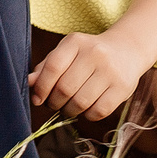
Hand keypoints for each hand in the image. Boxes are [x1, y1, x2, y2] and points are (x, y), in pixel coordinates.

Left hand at [29, 31, 148, 124]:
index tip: (37, 99)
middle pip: (65, 88)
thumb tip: (29, 83)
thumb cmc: (87, 55)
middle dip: (54, 102)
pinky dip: (87, 115)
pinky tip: (85, 110)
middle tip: (54, 104)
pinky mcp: (123, 87)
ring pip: (81, 102)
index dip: (42, 87)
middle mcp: (95, 54)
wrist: (127, 50)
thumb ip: (46, 67)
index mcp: (75, 42)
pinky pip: (99, 110)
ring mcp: (111, 71)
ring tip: (68, 108)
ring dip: (69, 111)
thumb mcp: (66, 53)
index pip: (53, 67)